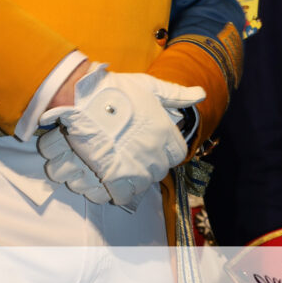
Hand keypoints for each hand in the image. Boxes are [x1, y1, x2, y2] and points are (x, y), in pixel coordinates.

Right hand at [40, 66, 204, 205]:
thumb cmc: (114, 90)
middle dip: (144, 165)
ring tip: (112, 164)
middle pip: (157, 173)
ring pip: (138, 187)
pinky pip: (117, 196)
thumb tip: (201, 93)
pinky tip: (100, 174)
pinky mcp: (111, 181)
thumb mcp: (148, 86)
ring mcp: (133, 170)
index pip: (177, 153)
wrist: (80, 99)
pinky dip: (109, 189)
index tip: (152, 142)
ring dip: (127, 180)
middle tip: (127, 152)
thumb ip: (175, 94)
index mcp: (164, 134)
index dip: (165, 148)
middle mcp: (153, 156)